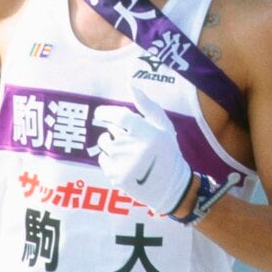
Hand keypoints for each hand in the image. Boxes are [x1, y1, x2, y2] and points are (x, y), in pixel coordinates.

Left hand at [92, 85, 193, 215]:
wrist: (171, 186)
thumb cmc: (167, 151)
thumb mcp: (163, 127)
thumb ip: (147, 105)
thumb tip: (130, 84)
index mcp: (147, 133)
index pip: (118, 116)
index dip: (106, 112)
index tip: (100, 113)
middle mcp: (133, 147)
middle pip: (111, 130)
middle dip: (116, 131)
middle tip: (130, 140)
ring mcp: (123, 163)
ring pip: (104, 144)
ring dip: (111, 144)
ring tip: (127, 152)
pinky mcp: (115, 176)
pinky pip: (102, 159)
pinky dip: (109, 159)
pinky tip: (124, 164)